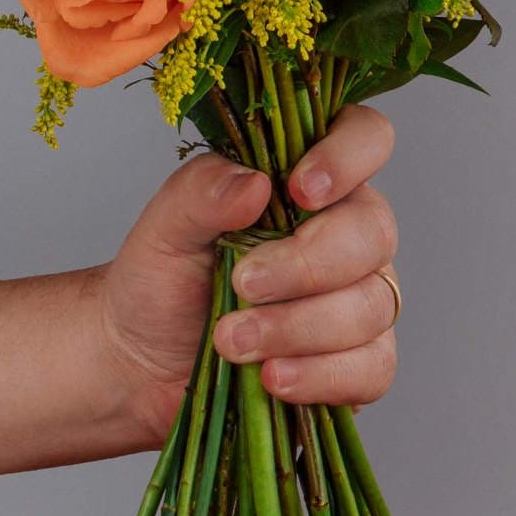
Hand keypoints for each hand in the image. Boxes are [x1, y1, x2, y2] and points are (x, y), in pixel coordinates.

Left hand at [97, 105, 400, 447]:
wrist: (142, 364)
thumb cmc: (160, 283)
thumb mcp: (164, 229)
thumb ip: (202, 193)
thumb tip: (254, 183)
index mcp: (309, 181)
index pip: (366, 138)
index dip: (348, 157)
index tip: (299, 191)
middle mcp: (347, 233)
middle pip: (373, 233)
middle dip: (305, 266)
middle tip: (241, 285)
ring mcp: (361, 299)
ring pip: (371, 306)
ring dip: (298, 328)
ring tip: (230, 341)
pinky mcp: (359, 362)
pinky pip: (373, 367)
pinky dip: (321, 376)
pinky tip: (273, 378)